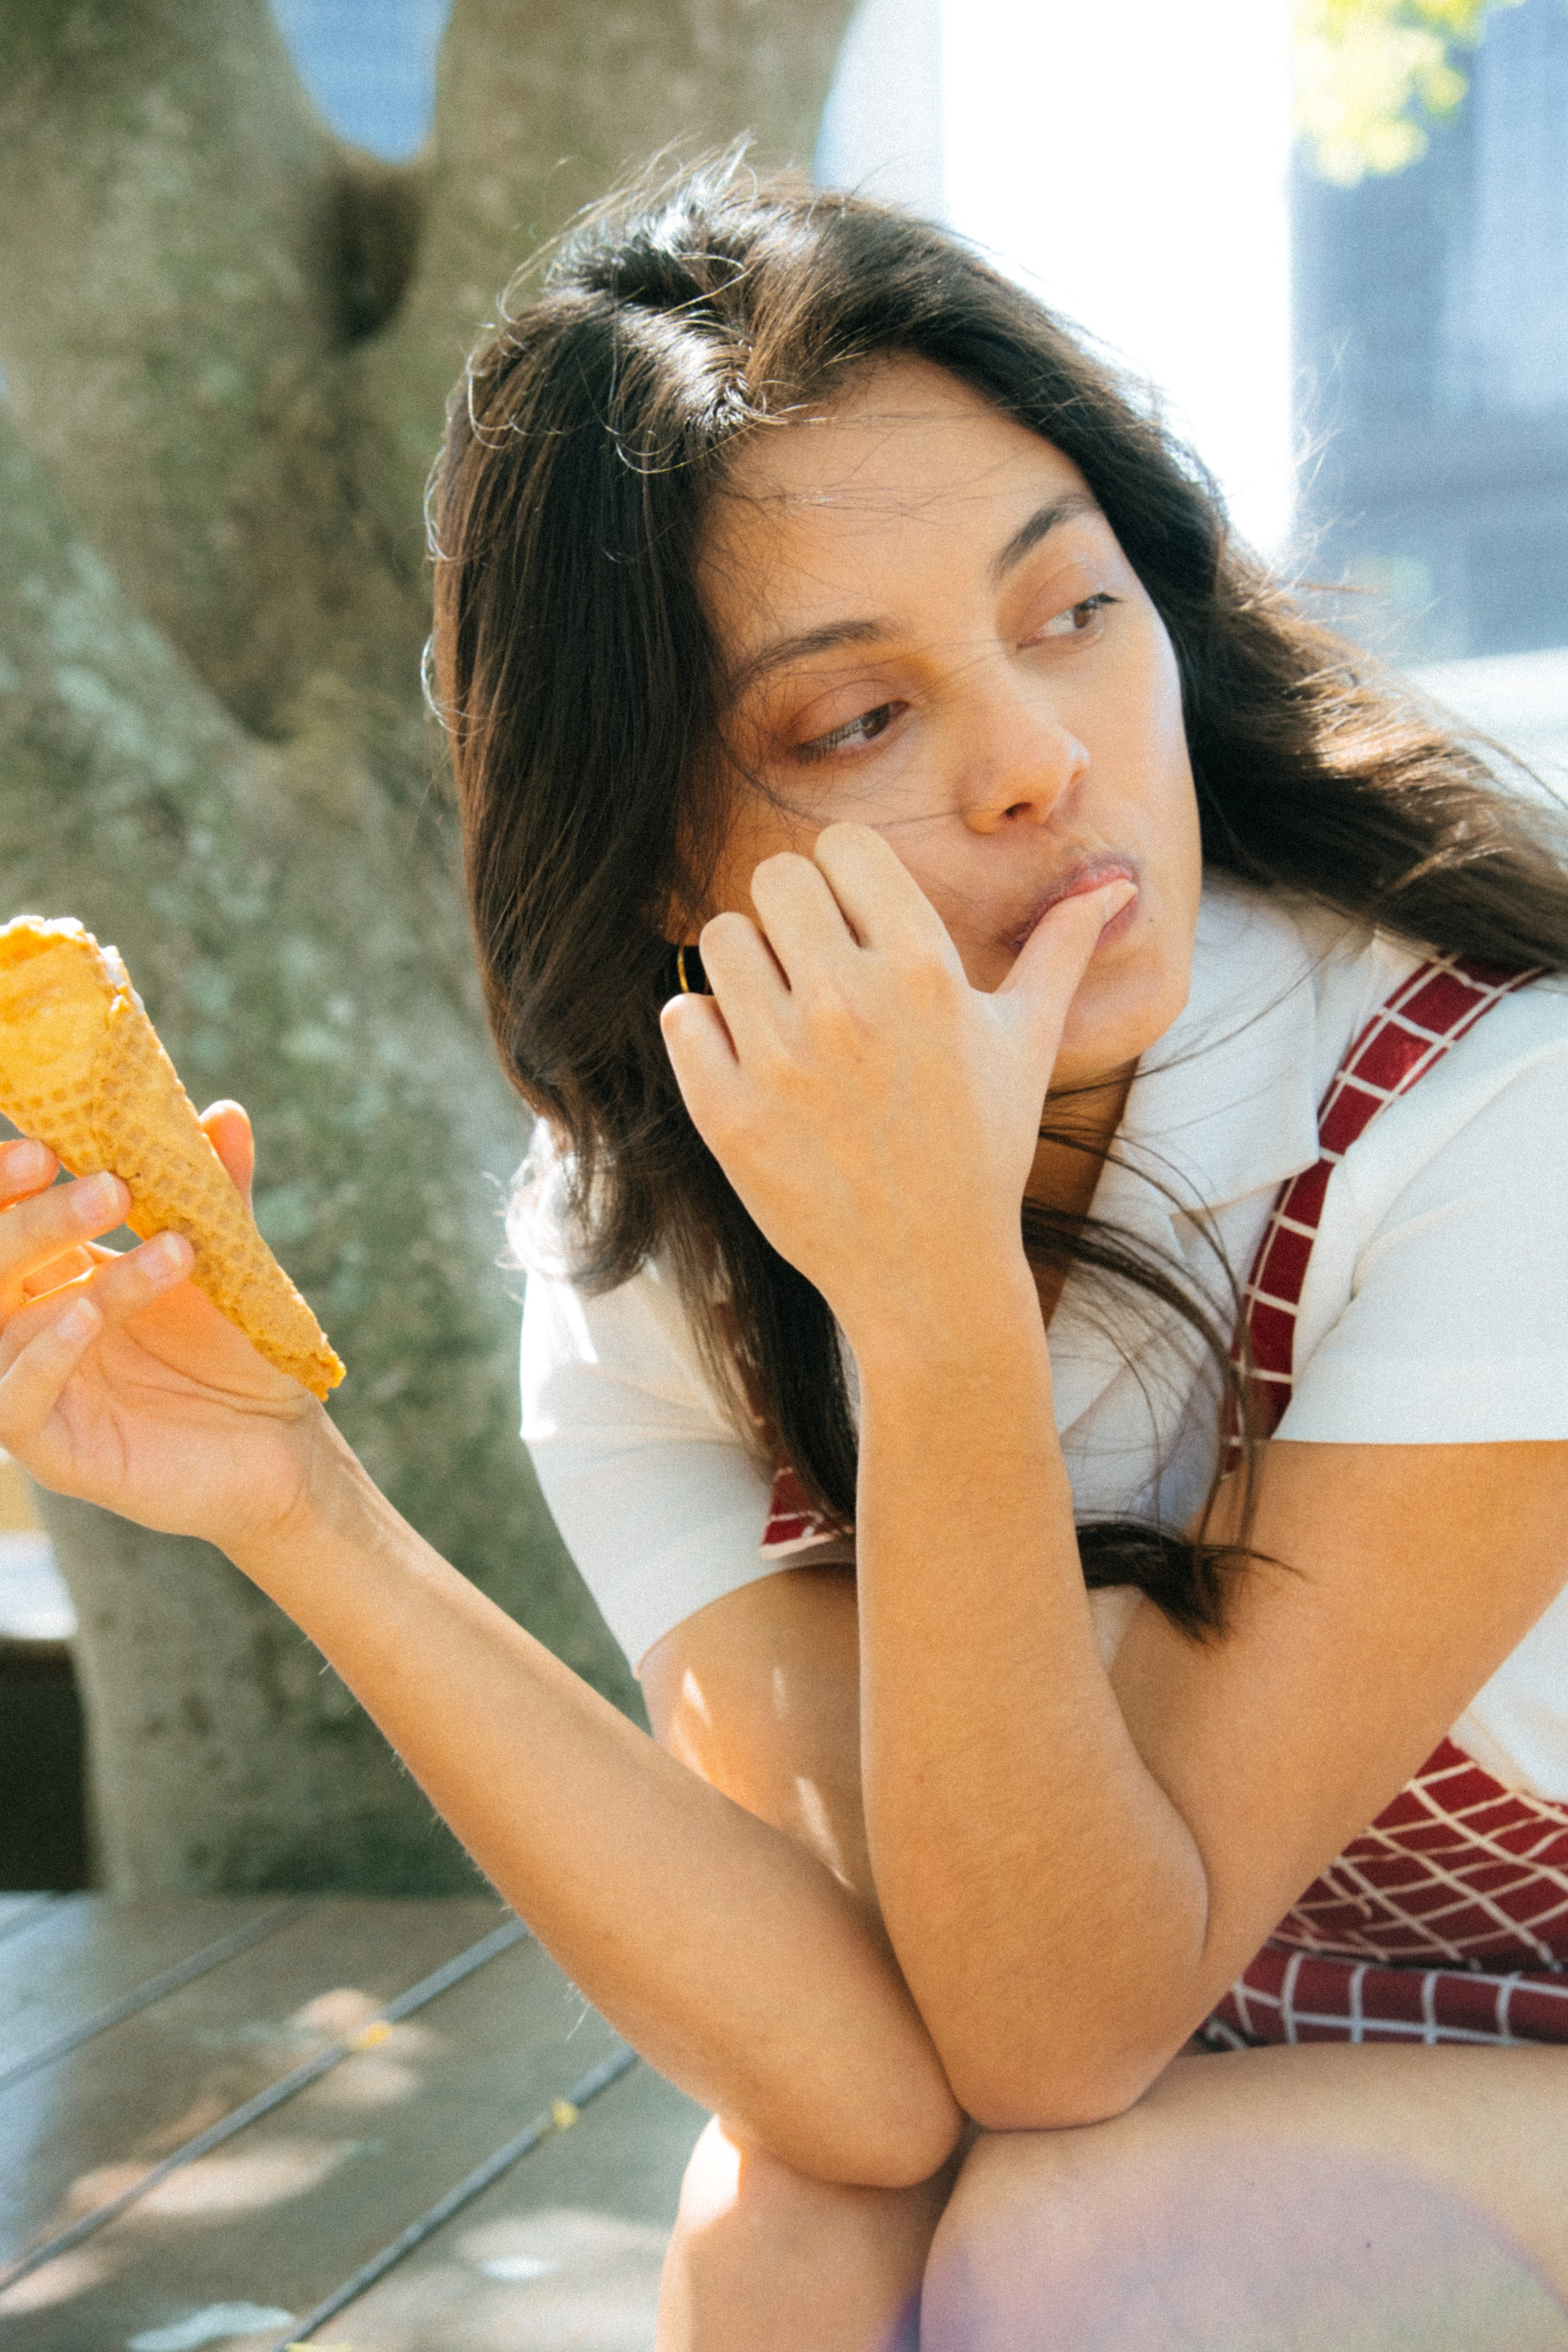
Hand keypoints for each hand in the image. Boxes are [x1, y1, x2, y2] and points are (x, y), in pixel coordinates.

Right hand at [0, 1104, 326, 1551]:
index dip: (9, 1184)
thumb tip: (226, 1112)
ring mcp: (37, 1393)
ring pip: (8, 1327)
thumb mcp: (226, 1264)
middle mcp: (32, 1333)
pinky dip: (44, 1356)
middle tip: (111, 1188)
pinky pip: (15, 1403)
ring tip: (169, 1252)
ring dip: (82, 1282)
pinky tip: (85, 1315)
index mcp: (56, 1281)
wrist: (283, 1446)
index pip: (4, 1223)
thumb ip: (217, 1193)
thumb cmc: (241, 1352)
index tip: (47, 1146)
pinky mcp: (56, 1453)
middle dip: (39, 1220)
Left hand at [660, 824, 1133, 1346]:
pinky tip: (748, 1060)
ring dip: (749, 966)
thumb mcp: (1026, 1045)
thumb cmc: (983, 1149)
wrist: (929, 1272)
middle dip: (795, 911)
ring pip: (721, 939)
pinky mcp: (728, 1112)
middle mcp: (847, 1004)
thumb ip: (1058, 951)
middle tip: (816, 963)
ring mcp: (781, 1060)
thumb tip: (1111, 886)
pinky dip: (705, 1030)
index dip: (847, 875)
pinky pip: (683, 1015)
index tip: (857, 918)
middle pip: (776, 878)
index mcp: (923, 971)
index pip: (843, 845)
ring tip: (783, 1013)